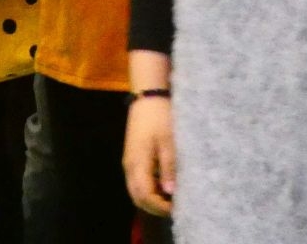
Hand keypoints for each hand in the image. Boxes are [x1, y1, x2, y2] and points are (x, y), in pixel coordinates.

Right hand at [123, 95, 175, 217]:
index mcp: (138, 163)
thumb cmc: (160, 117)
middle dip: (154, 207)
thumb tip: (170, 193)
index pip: (145, 196)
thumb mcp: (168, 141)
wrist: (147, 96)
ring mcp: (129, 161)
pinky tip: (164, 185)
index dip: (160, 207)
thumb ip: (169, 167)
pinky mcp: (132, 156)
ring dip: (151, 199)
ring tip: (171, 199)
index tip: (177, 209)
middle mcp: (129, 166)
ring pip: (136, 190)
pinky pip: (137, 181)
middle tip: (175, 208)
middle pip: (137, 197)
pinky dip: (149, 189)